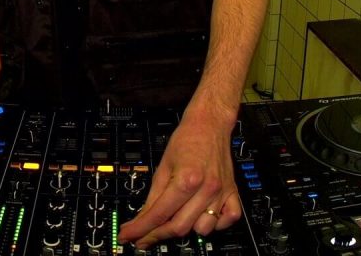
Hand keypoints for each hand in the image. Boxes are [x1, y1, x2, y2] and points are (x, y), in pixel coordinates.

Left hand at [117, 110, 239, 248]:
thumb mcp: (163, 165)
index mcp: (186, 179)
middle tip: (144, 237)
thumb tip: (142, 218)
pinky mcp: (232, 193)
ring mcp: (221, 192)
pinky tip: (203, 216)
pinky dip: (215, 224)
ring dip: (187, 228)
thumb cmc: (187, 139)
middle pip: (179, 227)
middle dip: (157, 235)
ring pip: (203, 229)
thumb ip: (153, 195)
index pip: (159, 214)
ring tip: (177, 217)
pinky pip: (228, 221)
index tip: (128, 236)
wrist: (209, 124)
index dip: (141, 229)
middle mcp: (206, 188)